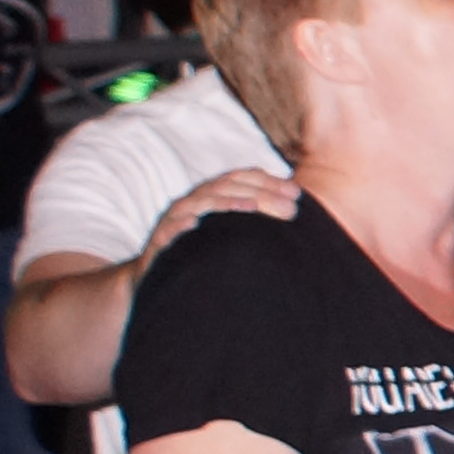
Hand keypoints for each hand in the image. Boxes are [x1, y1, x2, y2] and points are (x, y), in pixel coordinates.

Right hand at [148, 169, 296, 257]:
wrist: (156, 274)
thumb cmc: (202, 250)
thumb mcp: (229, 230)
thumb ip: (255, 217)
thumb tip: (294, 209)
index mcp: (210, 196)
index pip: (240, 179)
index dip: (268, 182)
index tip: (297, 193)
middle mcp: (192, 203)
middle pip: (225, 189)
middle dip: (259, 195)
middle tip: (290, 209)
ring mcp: (173, 221)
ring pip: (199, 205)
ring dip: (225, 204)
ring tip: (251, 207)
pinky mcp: (158, 242)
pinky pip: (166, 232)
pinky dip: (179, 227)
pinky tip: (194, 226)